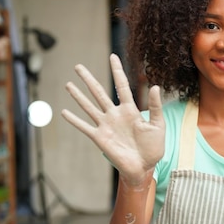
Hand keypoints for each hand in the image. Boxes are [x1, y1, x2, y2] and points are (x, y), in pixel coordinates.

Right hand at [61, 54, 164, 187]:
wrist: (144, 167)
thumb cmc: (153, 148)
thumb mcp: (158, 125)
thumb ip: (155, 106)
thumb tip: (155, 86)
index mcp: (130, 110)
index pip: (122, 85)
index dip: (117, 71)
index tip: (113, 56)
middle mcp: (115, 114)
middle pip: (99, 92)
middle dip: (89, 79)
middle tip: (78, 66)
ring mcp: (106, 125)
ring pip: (89, 106)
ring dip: (78, 96)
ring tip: (68, 84)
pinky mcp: (100, 138)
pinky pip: (85, 127)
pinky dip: (74, 120)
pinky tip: (64, 112)